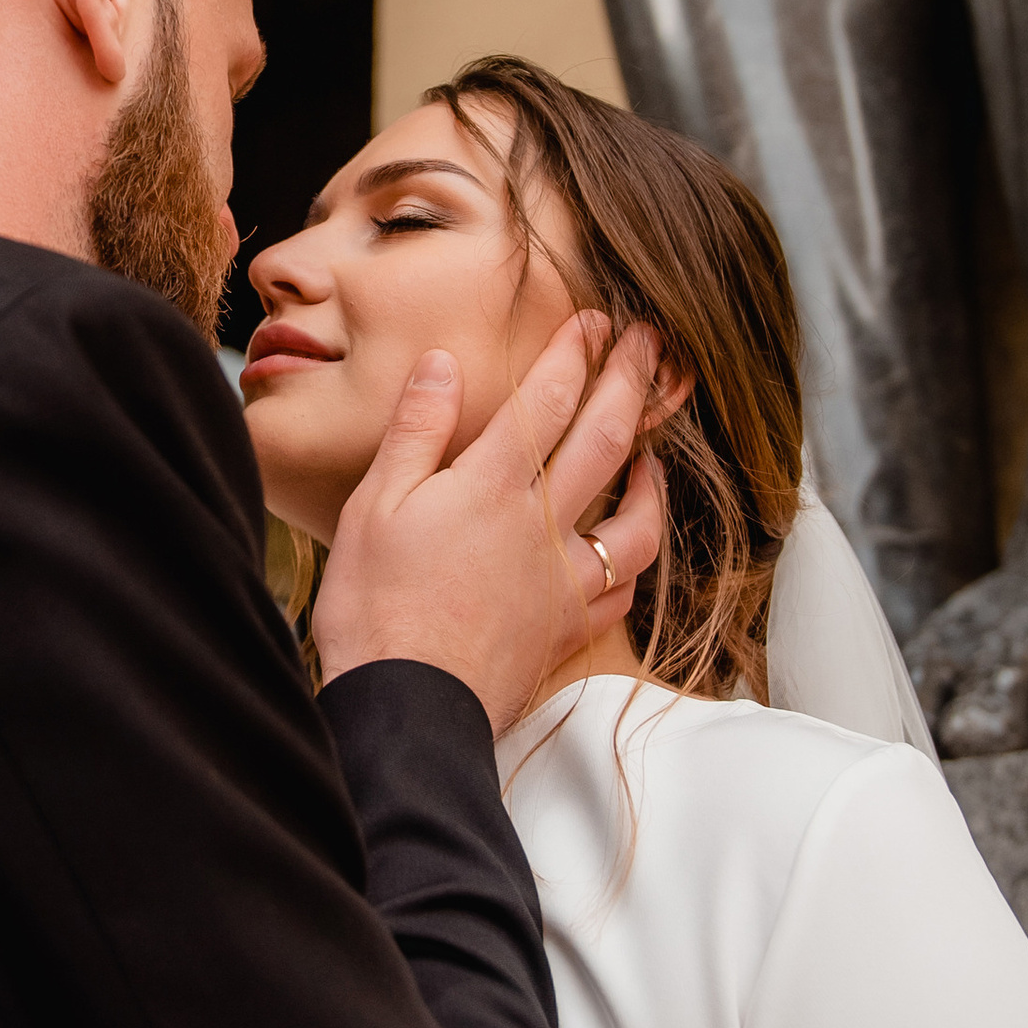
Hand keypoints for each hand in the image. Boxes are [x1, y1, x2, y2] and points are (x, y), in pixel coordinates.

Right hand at [312, 314, 666, 729]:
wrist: (406, 707)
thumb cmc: (375, 608)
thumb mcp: (373, 505)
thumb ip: (416, 430)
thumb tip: (443, 363)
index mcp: (490, 487)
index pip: (548, 400)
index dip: (577, 353)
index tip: (597, 320)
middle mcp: (541, 526)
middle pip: (606, 440)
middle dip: (632, 382)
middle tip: (652, 344)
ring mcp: (564, 581)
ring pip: (637, 519)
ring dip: (653, 475)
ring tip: (654, 450)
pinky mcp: (567, 630)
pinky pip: (623, 588)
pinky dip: (635, 560)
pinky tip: (631, 548)